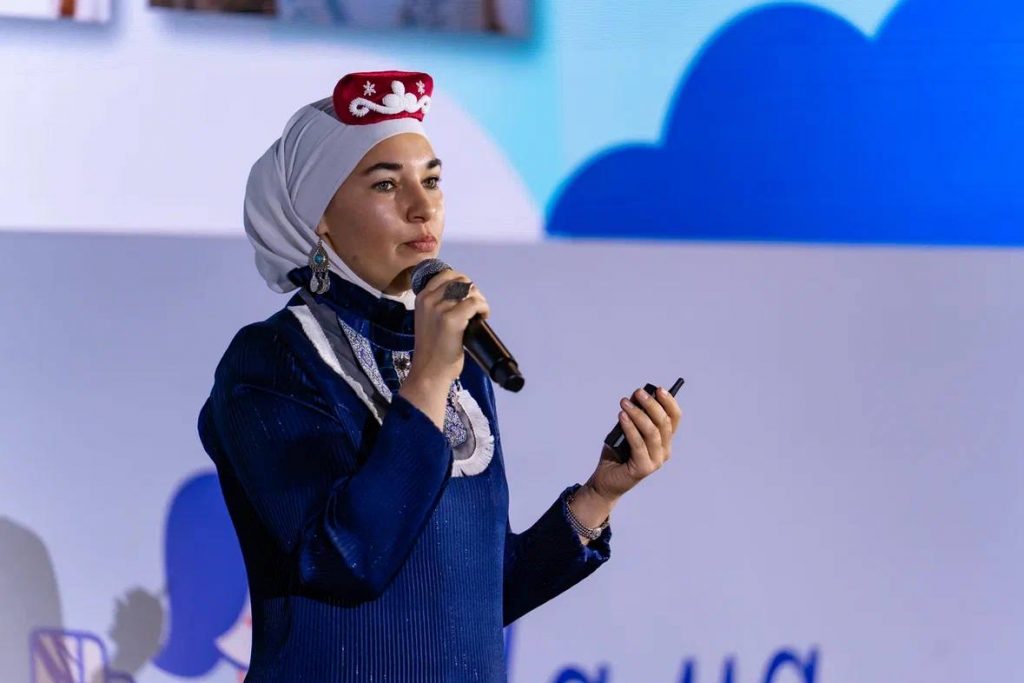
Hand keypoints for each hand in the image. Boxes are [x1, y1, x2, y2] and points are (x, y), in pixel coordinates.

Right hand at [399, 269, 489, 427]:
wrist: (429, 371)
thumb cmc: (432, 349)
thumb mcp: (428, 319)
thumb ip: (438, 305)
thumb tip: (463, 296)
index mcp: (421, 297)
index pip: (445, 274)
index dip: (462, 281)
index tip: (468, 295)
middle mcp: (429, 299)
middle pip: (460, 280)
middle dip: (473, 290)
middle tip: (476, 306)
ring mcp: (440, 308)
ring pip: (469, 290)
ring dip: (480, 299)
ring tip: (480, 312)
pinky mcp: (452, 319)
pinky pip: (475, 303)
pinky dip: (483, 308)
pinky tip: (484, 317)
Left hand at [587, 386, 682, 502]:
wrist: (605, 479)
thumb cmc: (617, 452)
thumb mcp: (625, 428)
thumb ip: (634, 414)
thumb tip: (637, 395)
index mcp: (664, 440)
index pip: (674, 419)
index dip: (669, 403)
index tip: (659, 389)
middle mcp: (664, 451)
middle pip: (664, 423)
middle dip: (651, 405)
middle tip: (638, 392)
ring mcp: (656, 461)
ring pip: (652, 432)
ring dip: (638, 414)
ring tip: (624, 403)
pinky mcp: (643, 468)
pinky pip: (638, 444)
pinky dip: (630, 428)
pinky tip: (622, 416)